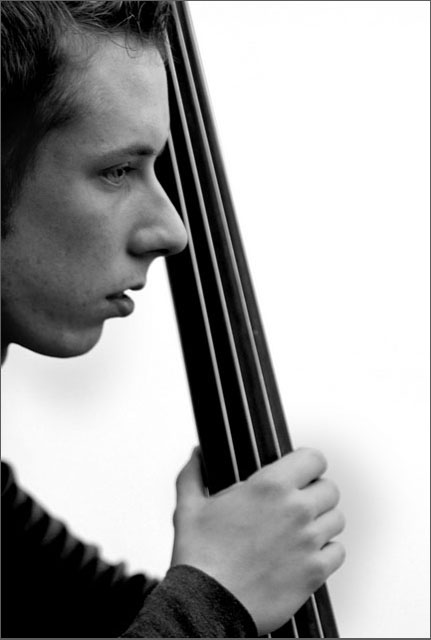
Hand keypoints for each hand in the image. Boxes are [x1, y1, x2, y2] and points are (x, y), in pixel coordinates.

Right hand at [171, 447, 345, 635]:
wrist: (206, 604)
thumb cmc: (198, 556)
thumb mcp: (188, 506)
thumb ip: (194, 474)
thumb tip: (196, 454)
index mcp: (270, 486)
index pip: (314, 459)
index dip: (308, 464)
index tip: (300, 473)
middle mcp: (295, 509)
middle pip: (330, 489)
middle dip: (315, 494)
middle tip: (297, 505)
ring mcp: (308, 541)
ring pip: (336, 519)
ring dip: (322, 522)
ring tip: (301, 531)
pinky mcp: (314, 572)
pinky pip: (338, 552)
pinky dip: (326, 552)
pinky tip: (306, 554)